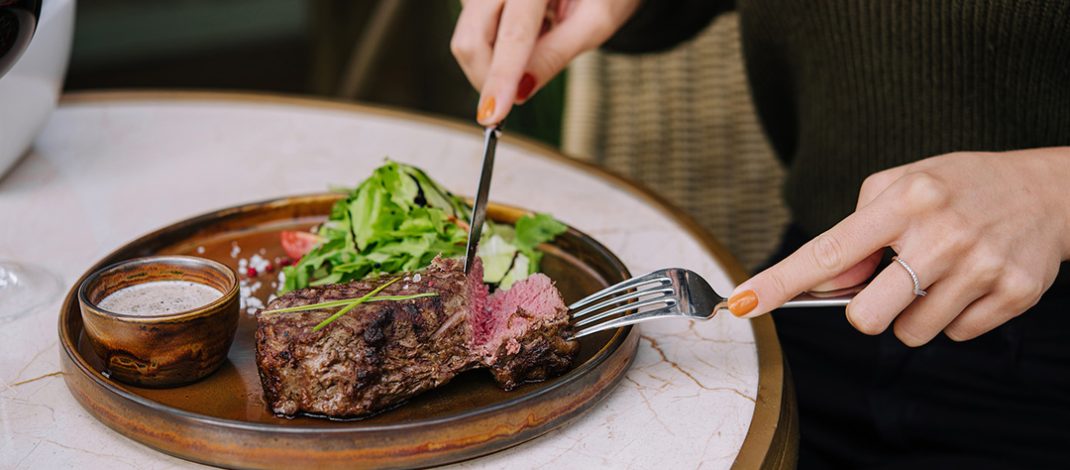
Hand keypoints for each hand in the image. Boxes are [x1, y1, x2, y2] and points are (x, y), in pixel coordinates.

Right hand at [450, 0, 640, 124]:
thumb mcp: (594, 24)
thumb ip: (556, 55)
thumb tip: (519, 92)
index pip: (513, 34)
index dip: (500, 77)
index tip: (493, 115)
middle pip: (471, 39)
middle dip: (488, 78)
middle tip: (516, 94)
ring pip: (467, 39)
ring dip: (494, 62)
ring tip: (536, 42)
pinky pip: (471, 32)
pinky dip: (494, 49)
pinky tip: (524, 35)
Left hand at [728, 148, 1069, 345]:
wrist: (1049, 191)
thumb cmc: (958, 188)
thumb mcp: (902, 187)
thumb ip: (857, 231)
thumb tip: (826, 283)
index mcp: (905, 201)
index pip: (828, 252)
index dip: (781, 282)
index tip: (744, 302)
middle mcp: (941, 234)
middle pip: (866, 317)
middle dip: (866, 310)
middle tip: (891, 281)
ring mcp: (980, 267)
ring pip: (910, 333)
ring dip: (913, 313)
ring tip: (939, 273)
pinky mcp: (1012, 294)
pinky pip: (954, 335)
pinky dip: (953, 316)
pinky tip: (970, 281)